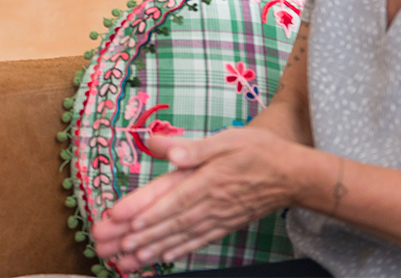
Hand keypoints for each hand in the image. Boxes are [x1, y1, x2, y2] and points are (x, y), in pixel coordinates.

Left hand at [93, 127, 298, 269]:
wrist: (294, 175)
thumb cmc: (259, 151)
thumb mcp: (226, 139)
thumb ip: (192, 146)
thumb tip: (162, 146)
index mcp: (205, 180)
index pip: (168, 197)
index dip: (143, 209)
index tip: (118, 219)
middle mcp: (208, 203)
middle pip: (166, 222)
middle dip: (134, 235)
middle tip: (107, 246)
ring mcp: (217, 218)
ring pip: (178, 236)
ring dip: (151, 249)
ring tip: (126, 261)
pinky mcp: (225, 225)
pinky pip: (198, 241)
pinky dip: (178, 250)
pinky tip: (162, 258)